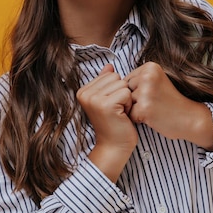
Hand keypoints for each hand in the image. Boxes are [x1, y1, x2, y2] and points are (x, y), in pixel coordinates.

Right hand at [76, 64, 136, 180]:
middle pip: (116, 77)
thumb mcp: (108, 100)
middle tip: (117, 110)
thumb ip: (106, 82)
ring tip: (120, 113)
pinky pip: (126, 93)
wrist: (114, 147)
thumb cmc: (114, 123)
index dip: (116, 89)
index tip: (112, 106)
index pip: (110, 74)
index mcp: (83, 91)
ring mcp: (94, 99)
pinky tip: (123, 115)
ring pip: (122, 84)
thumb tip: (110, 65)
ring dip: (126, 99)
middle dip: (122, 92)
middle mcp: (85, 93)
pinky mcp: (105, 105)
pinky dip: (129, 104)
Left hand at [125, 62, 212, 150]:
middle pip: (124, 91)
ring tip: (154, 109)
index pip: (127, 80)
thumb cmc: (170, 101)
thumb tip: (110, 79)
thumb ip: (138, 79)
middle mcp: (147, 76)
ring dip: (136, 110)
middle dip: (135, 100)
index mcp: (150, 66)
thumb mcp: (156, 81)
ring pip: (126, 103)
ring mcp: (146, 92)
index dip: (137, 92)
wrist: (189, 118)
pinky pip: (129, 115)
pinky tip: (153, 117)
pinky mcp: (144, 108)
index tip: (154, 95)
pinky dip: (138, 119)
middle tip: (154, 103)